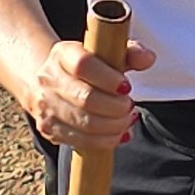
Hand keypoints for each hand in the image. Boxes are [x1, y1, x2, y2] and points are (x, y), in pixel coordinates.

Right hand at [27, 30, 154, 151]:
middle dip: (116, 107)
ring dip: (114, 125)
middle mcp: (49, 79)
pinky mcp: (49, 129)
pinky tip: (118, 133)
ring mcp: (46, 106)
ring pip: (85, 123)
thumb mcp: (106, 53)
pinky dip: (106, 140)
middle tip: (129, 105)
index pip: (83, 65)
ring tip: (126, 118)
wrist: (49, 82)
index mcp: (63, 54)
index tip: (126, 86)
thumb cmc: (86, 68)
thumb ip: (130, 53)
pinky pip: (81, 141)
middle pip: (86, 98)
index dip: (108, 78)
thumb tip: (147, 58)